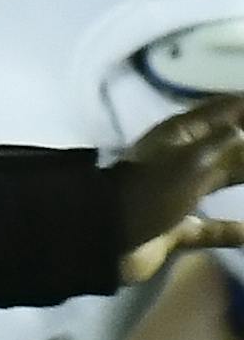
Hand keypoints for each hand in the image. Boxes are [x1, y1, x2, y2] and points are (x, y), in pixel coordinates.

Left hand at [114, 94, 243, 282]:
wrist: (108, 235)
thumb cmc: (152, 189)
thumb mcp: (191, 160)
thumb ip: (224, 141)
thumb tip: (239, 129)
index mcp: (179, 135)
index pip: (221, 109)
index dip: (243, 104)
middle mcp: (180, 158)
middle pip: (226, 144)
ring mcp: (176, 192)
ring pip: (223, 179)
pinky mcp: (174, 226)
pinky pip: (209, 229)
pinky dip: (228, 231)